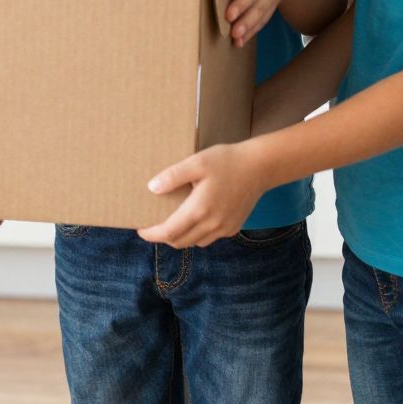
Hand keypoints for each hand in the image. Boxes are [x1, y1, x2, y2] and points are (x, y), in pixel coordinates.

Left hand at [141, 142, 265, 246]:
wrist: (261, 166)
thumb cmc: (227, 161)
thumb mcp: (197, 162)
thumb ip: (173, 176)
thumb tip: (152, 188)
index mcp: (199, 210)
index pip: (169, 232)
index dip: (152, 234)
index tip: (141, 230)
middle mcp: (212, 225)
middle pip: (180, 242)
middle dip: (164, 237)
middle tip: (154, 225)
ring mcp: (224, 229)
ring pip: (195, 242)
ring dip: (181, 236)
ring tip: (173, 221)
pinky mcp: (233, 228)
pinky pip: (210, 238)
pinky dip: (197, 234)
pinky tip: (196, 218)